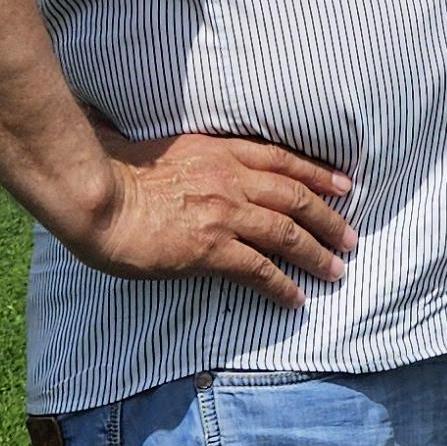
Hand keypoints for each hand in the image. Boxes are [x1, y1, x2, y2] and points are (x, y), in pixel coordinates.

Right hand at [58, 120, 356, 300]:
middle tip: (351, 237)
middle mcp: (229, 179)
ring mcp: (223, 214)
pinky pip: (259, 270)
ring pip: (287, 233)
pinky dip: (282, 286)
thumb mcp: (159, 146)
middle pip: (295, 197)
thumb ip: (183, 152)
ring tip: (337, 270)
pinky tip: (296, 299)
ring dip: (317, 253)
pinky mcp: (211, 249)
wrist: (95, 198)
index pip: (281, 161)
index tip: (343, 185)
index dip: (317, 173)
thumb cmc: (113, 172)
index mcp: (218, 151)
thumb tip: (177, 153)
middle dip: (329, 218)